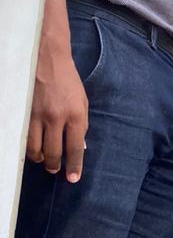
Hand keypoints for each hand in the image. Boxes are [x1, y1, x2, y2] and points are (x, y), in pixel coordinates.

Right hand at [26, 44, 87, 181]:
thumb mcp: (82, 102)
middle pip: (54, 153)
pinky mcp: (24, 112)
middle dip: (55, 166)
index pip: (75, 149)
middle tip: (55, 170)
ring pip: (35, 148)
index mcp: (75, 115)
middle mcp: (56, 118)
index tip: (73, 179)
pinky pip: (24, 137)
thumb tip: (78, 147)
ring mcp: (38, 115)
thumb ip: (81, 125)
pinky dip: (28, 146)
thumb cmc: (68, 81)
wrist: (47, 59)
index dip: (74, 166)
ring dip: (40, 158)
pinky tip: (32, 148)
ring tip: (43, 159)